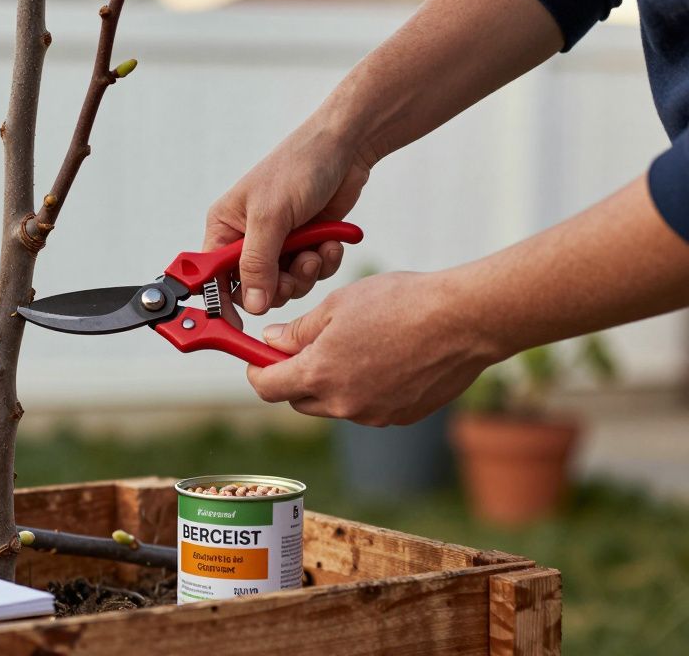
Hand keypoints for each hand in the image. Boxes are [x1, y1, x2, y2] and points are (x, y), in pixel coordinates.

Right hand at [204, 123, 372, 314]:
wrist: (347, 147)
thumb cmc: (299, 167)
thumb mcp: (271, 216)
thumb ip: (258, 263)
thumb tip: (252, 304)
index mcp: (225, 227)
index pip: (212, 276)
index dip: (221, 301)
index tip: (233, 325)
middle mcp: (248, 239)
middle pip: (253, 289)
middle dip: (278, 284)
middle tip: (294, 269)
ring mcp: (278, 244)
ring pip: (284, 286)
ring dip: (304, 273)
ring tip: (316, 250)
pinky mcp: (305, 245)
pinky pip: (310, 274)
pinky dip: (323, 263)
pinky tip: (331, 243)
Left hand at [245, 271, 499, 425]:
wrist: (464, 321)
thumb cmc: (400, 304)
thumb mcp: (337, 306)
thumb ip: (298, 331)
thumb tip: (271, 342)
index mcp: (319, 375)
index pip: (267, 388)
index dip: (257, 372)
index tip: (259, 359)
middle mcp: (343, 404)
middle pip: (299, 399)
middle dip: (295, 376)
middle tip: (307, 345)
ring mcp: (374, 415)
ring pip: (335, 404)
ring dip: (332, 382)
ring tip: (357, 345)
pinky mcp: (401, 417)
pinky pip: (368, 407)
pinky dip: (365, 388)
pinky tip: (385, 358)